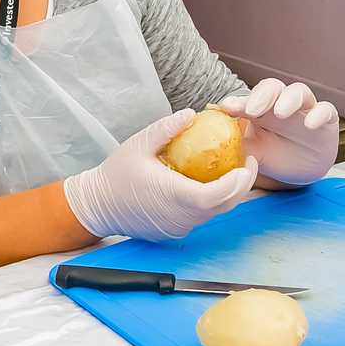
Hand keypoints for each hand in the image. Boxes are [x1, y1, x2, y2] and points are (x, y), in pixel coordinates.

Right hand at [62, 108, 258, 240]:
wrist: (97, 206)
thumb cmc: (117, 174)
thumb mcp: (139, 143)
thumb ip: (167, 128)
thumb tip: (192, 113)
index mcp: (175, 196)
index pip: (217, 195)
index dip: (238, 182)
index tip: (247, 162)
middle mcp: (181, 217)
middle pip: (223, 206)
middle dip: (242, 186)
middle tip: (247, 163)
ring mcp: (178, 228)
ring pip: (214, 214)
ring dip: (227, 194)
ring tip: (232, 170)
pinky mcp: (174, 232)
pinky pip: (200, 218)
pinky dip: (210, 203)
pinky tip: (209, 184)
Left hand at [218, 79, 339, 184]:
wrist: (296, 174)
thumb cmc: (268, 155)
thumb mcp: (251, 151)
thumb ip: (235, 142)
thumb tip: (208, 134)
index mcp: (260, 108)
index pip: (249, 97)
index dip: (238, 101)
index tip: (226, 108)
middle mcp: (281, 103)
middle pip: (273, 87)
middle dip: (262, 95)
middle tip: (252, 110)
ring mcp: (305, 110)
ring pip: (299, 92)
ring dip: (289, 98)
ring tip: (280, 112)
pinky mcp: (326, 121)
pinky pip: (326, 110)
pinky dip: (319, 114)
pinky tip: (310, 124)